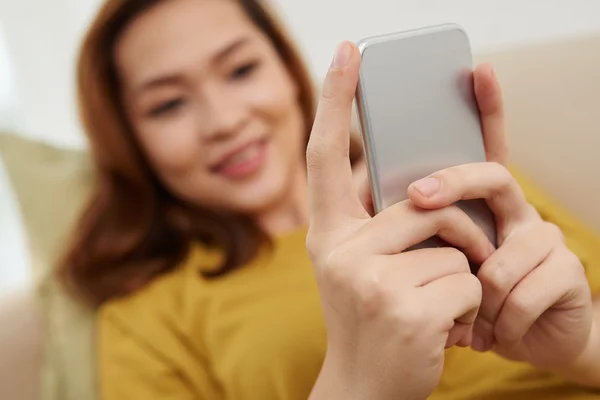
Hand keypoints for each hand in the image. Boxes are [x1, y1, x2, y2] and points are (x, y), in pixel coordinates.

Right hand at [306, 42, 494, 399]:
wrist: (364, 385)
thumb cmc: (371, 314)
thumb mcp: (361, 263)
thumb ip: (379, 221)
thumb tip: (422, 186)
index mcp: (328, 232)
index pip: (326, 154)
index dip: (336, 98)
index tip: (348, 50)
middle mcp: (338, 250)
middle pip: (426, 204)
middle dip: (456, 233)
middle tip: (441, 269)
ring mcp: (369, 281)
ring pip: (454, 246)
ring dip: (459, 277)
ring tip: (430, 306)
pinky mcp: (405, 311)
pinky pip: (469, 282)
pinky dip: (470, 307)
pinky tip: (440, 329)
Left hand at [406, 64, 593, 370]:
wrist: (511, 347)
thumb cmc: (457, 298)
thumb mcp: (427, 259)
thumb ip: (405, 223)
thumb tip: (362, 188)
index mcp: (478, 203)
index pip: (483, 146)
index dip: (485, 108)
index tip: (478, 69)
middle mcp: (511, 210)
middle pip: (490, 175)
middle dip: (454, 182)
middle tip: (417, 197)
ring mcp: (540, 238)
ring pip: (505, 245)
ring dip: (475, 287)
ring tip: (465, 315)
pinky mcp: (565, 273)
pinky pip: (522, 289)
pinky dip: (499, 318)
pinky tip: (493, 331)